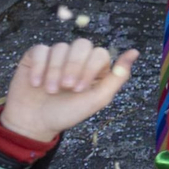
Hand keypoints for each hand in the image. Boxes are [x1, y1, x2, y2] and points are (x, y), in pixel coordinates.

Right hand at [0, 40, 140, 143]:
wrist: (33, 123)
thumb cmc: (67, 113)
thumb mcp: (97, 99)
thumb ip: (118, 76)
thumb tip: (135, 52)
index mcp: (95, 67)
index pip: (99, 53)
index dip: (89, 68)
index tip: (78, 89)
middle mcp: (77, 58)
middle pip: (81, 45)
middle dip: (73, 66)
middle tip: (65, 87)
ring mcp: (56, 56)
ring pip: (60, 47)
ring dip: (54, 70)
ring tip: (49, 90)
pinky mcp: (36, 57)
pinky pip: (40, 49)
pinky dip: (39, 66)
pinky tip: (36, 83)